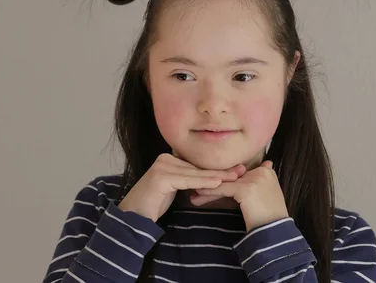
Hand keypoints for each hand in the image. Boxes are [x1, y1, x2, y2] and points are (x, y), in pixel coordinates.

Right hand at [118, 153, 242, 221]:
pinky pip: (187, 180)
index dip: (217, 168)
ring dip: (216, 176)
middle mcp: (165, 158)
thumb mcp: (175, 188)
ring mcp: (162, 166)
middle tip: (242, 170)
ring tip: (235, 177)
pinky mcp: (160, 177)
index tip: (237, 170)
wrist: (134, 216)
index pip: (198, 164)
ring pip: (195, 173)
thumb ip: (188, 180)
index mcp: (170, 158)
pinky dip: (203, 182)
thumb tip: (211, 177)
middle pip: (198, 167)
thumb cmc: (155, 204)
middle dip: (221, 171)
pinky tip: (217, 183)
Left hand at [192, 160, 288, 230]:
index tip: (212, 186)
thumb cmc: (269, 219)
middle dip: (215, 185)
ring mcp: (255, 179)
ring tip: (194, 194)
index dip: (225, 181)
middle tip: (198, 189)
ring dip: (208, 189)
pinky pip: (223, 189)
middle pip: (232, 178)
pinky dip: (209, 193)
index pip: (240, 174)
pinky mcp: (246, 188)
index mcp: (267, 172)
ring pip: (226, 183)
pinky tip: (198, 194)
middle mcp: (262, 171)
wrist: (275, 233)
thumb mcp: (264, 197)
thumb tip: (263, 166)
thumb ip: (257, 183)